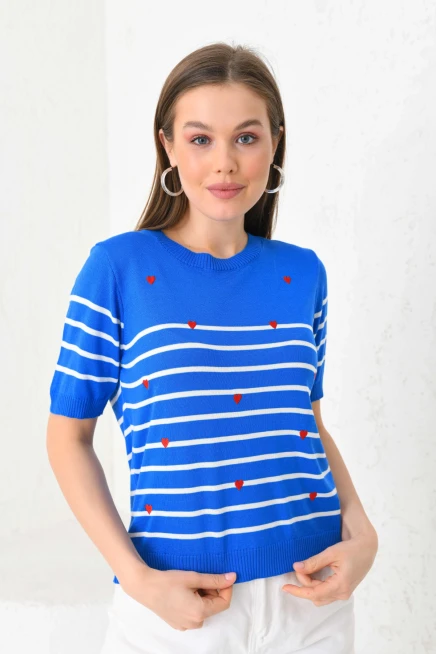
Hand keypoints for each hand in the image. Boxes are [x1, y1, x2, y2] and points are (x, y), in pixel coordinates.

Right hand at [121, 565, 237, 630]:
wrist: (145, 587)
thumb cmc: (168, 581)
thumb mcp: (194, 578)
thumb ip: (215, 580)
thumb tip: (233, 578)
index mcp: (200, 612)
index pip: (224, 603)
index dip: (226, 588)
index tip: (222, 576)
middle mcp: (195, 623)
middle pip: (213, 606)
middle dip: (212, 591)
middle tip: (199, 579)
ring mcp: (186, 626)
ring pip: (204, 610)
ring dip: (203, 597)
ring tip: (190, 585)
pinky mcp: (178, 624)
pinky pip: (194, 614)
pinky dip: (194, 603)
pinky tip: (183, 593)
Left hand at [282, 527, 377, 605]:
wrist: (367, 548)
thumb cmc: (351, 549)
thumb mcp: (331, 553)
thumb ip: (314, 562)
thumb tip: (296, 567)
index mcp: (340, 585)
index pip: (313, 594)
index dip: (297, 591)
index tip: (284, 587)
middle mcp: (342, 593)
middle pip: (316, 596)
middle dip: (304, 585)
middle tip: (299, 568)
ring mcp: (344, 593)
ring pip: (320, 596)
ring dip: (310, 586)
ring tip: (305, 570)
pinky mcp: (343, 590)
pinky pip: (326, 593)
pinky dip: (317, 585)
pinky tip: (313, 574)